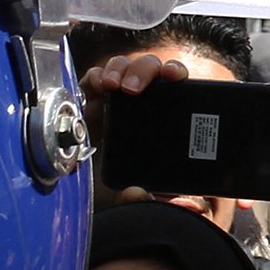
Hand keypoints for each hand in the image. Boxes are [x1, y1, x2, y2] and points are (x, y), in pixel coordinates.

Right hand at [79, 53, 187, 206]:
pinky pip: (93, 80)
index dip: (177, 74)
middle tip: (134, 89)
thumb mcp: (148, 201)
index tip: (175, 77)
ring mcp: (117, 103)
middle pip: (151, 71)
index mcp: (167, 119)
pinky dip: (95, 75)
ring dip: (120, 69)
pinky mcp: (91, 104)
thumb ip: (150, 201)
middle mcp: (143, 105)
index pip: (178, 88)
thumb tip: (136, 193)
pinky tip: (98, 83)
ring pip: (124, 68)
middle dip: (145, 70)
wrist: (96, 200)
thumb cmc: (129, 195)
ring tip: (113, 85)